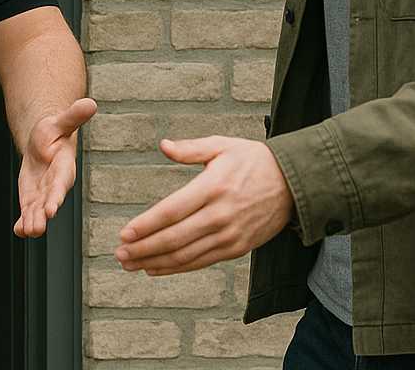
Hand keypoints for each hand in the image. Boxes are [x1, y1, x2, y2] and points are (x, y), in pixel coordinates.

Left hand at [14, 97, 96, 237]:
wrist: (44, 140)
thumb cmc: (54, 130)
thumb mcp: (60, 121)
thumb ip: (73, 116)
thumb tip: (91, 103)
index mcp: (64, 167)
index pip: (61, 182)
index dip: (56, 195)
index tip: (51, 207)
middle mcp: (56, 184)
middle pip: (50, 201)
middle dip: (43, 214)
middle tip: (36, 228)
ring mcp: (44, 192)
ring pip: (39, 211)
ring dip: (33, 222)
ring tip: (26, 231)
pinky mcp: (33, 197)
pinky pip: (28, 212)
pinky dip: (23, 222)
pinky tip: (18, 230)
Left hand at [114, 136, 292, 274]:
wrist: (295, 183)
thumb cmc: (254, 160)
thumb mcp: (222, 145)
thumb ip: (190, 148)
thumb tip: (163, 145)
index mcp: (212, 187)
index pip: (171, 211)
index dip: (145, 225)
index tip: (124, 233)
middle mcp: (220, 215)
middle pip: (174, 238)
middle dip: (143, 249)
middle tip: (120, 254)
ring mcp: (230, 235)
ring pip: (185, 255)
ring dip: (155, 262)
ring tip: (130, 263)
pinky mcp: (237, 248)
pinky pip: (201, 262)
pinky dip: (177, 268)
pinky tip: (156, 269)